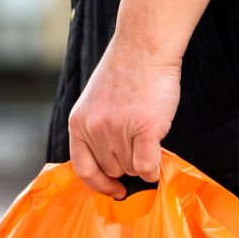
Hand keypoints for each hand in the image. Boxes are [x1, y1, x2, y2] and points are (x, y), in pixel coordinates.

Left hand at [68, 40, 181, 197]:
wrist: (145, 48)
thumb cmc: (126, 74)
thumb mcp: (95, 103)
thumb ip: (96, 131)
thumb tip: (112, 166)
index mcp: (78, 124)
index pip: (83, 169)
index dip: (99, 184)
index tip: (115, 189)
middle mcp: (94, 129)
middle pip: (113, 170)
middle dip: (127, 163)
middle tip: (139, 143)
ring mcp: (117, 130)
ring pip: (131, 169)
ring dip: (143, 161)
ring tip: (147, 134)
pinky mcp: (143, 129)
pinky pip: (147, 167)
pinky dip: (155, 169)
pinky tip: (159, 160)